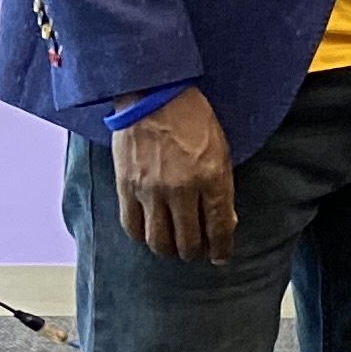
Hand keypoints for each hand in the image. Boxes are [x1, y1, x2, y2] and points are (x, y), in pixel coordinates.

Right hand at [112, 90, 236, 262]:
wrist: (153, 95)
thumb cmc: (193, 119)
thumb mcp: (221, 151)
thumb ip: (222, 189)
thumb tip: (224, 223)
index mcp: (211, 178)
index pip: (218, 229)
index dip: (221, 249)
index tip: (220, 256)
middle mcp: (181, 190)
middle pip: (187, 242)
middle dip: (195, 252)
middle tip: (196, 250)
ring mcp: (150, 190)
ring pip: (158, 241)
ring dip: (168, 249)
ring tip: (173, 245)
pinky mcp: (126, 186)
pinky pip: (131, 226)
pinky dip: (142, 236)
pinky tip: (150, 232)